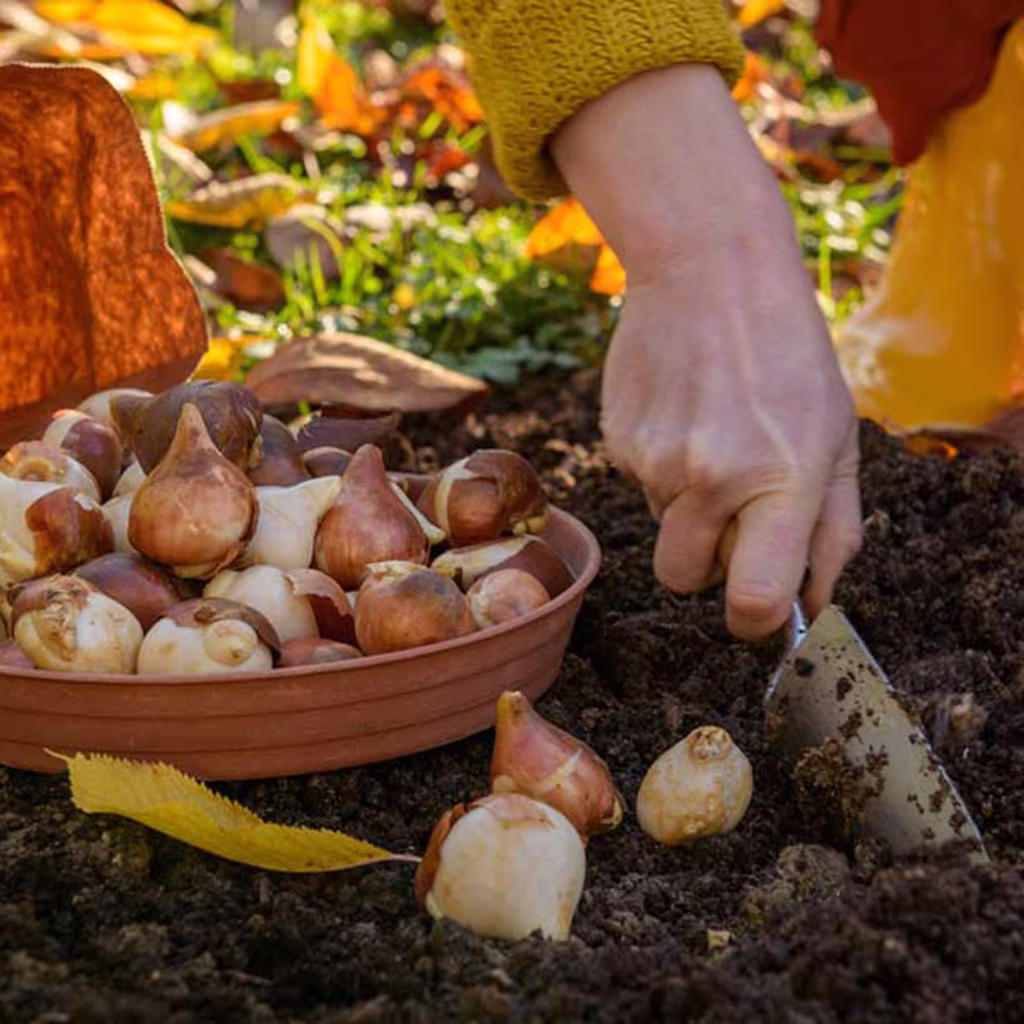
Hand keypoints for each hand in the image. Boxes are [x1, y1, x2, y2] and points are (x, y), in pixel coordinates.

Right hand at [552, 64, 861, 639]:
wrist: (708, 269)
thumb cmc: (789, 354)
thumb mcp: (838, 437)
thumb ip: (834, 532)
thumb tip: (812, 606)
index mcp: (781, 479)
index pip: (754, 601)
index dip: (754, 620)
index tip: (758, 608)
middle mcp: (710, 478)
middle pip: (684, 580)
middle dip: (707, 563)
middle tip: (735, 508)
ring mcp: (654, 461)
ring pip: (662, 528)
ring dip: (688, 505)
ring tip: (712, 433)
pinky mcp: (618, 442)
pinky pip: (640, 487)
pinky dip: (662, 467)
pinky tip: (684, 412)